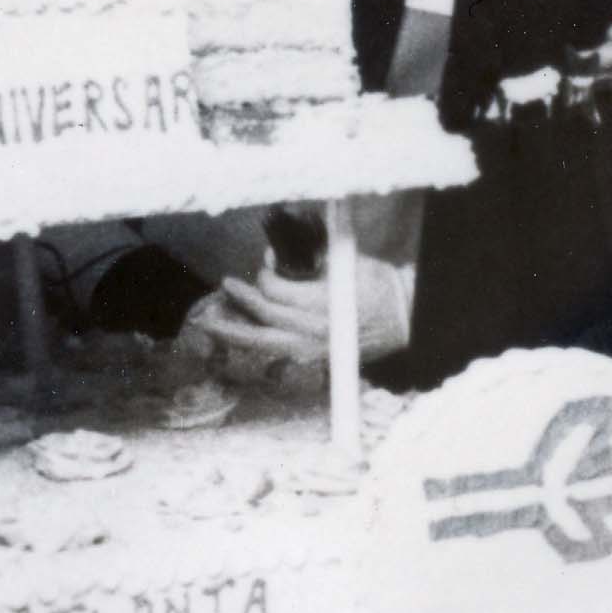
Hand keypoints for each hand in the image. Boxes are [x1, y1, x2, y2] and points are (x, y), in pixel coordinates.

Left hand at [180, 252, 409, 387]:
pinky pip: (274, 352)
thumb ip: (313, 256)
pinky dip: (252, 344)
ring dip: (232, 331)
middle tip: (225, 285)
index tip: (267, 265)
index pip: (277, 293)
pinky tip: (235, 336)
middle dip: (242, 299)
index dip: (265, 277)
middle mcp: (313, 330)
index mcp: (323, 303)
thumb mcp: (349, 261)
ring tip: (208, 323)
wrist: (403, 319)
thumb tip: (276, 254)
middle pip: (265, 316)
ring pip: (262, 342)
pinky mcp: (312, 358)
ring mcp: (311, 348)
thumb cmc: (379, 286)